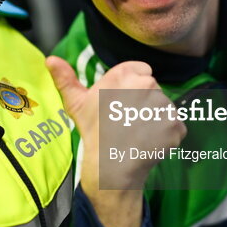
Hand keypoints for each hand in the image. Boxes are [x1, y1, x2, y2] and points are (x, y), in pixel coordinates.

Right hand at [47, 56, 184, 226]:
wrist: (110, 167)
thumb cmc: (94, 132)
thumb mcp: (76, 103)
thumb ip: (65, 78)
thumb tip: (50, 59)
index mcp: (126, 74)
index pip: (143, 71)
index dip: (132, 88)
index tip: (121, 105)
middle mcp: (148, 85)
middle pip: (154, 90)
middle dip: (144, 103)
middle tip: (126, 121)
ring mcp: (164, 106)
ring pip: (164, 108)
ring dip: (155, 120)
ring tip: (137, 133)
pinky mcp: (176, 126)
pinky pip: (175, 127)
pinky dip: (166, 137)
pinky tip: (148, 143)